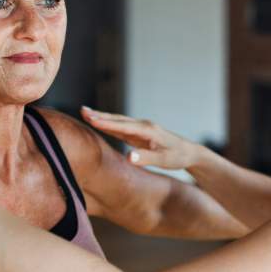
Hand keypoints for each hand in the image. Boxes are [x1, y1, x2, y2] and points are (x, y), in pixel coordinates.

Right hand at [80, 107, 199, 169]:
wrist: (188, 152)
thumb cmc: (177, 157)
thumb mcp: (164, 160)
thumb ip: (146, 158)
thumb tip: (128, 157)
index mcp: (148, 130)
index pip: (123, 126)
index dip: (106, 123)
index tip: (91, 119)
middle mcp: (143, 125)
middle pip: (117, 119)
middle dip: (99, 115)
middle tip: (82, 110)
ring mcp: (140, 128)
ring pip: (117, 121)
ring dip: (101, 117)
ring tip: (85, 113)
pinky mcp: (138, 132)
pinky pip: (120, 127)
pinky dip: (108, 124)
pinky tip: (98, 122)